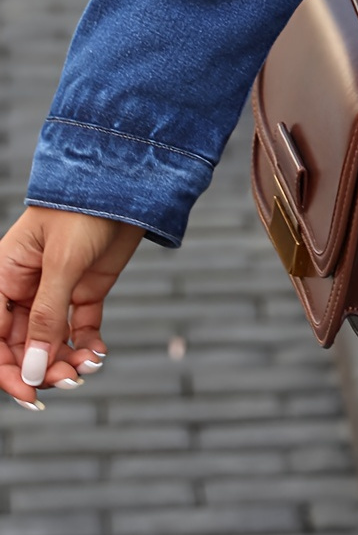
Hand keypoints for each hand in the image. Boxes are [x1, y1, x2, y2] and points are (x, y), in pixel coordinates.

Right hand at [0, 207, 142, 409]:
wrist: (127, 183)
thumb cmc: (84, 209)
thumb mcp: (62, 262)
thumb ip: (47, 316)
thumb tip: (33, 370)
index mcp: (4, 277)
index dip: (8, 369)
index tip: (30, 393)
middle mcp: (25, 288)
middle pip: (22, 345)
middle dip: (41, 369)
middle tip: (68, 381)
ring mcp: (56, 289)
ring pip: (51, 340)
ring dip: (65, 361)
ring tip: (85, 369)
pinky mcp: (86, 288)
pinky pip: (79, 327)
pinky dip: (87, 345)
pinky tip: (98, 354)